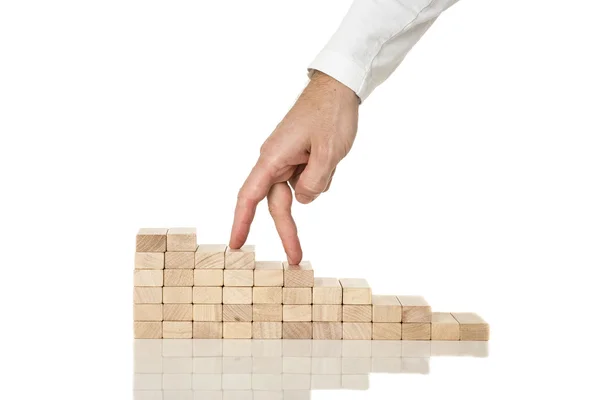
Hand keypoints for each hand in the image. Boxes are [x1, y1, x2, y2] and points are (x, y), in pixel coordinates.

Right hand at [229, 71, 358, 263]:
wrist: (338, 88)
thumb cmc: (330, 114)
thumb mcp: (329, 152)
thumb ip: (315, 182)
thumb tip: (304, 200)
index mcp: (273, 157)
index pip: (250, 196)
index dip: (240, 222)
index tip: (235, 244)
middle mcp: (275, 160)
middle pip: (276, 203)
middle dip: (288, 230)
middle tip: (296, 258)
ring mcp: (287, 159)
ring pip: (298, 190)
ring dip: (315, 185)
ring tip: (329, 155)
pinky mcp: (299, 158)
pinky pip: (309, 179)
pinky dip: (321, 176)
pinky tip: (330, 155)